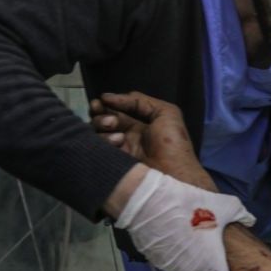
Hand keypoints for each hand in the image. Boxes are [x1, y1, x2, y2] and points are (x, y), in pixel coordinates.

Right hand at [90, 92, 214, 190]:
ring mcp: (117, 149)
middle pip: (102, 119)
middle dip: (101, 114)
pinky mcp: (111, 161)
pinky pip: (98, 147)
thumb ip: (141, 101)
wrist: (173, 173)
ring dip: (103, 125)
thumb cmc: (172, 142)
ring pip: (97, 132)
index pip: (115, 110)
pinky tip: (118, 141)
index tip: (100, 101)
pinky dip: (105, 139)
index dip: (106, 104)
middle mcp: (124, 134)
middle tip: (107, 118)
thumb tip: (109, 97)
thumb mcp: (165, 113)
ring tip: (116, 130)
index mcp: (138, 123)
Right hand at [116, 168, 255, 270]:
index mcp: (212, 264)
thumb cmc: (191, 206)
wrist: (150, 203)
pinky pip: (172, 264)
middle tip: (215, 263)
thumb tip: (250, 220)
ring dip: (193, 264)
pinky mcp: (157, 261)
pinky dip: (177, 257)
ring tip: (194, 244)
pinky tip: (177, 239)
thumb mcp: (223, 205)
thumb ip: (241, 214)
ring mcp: (173, 268)